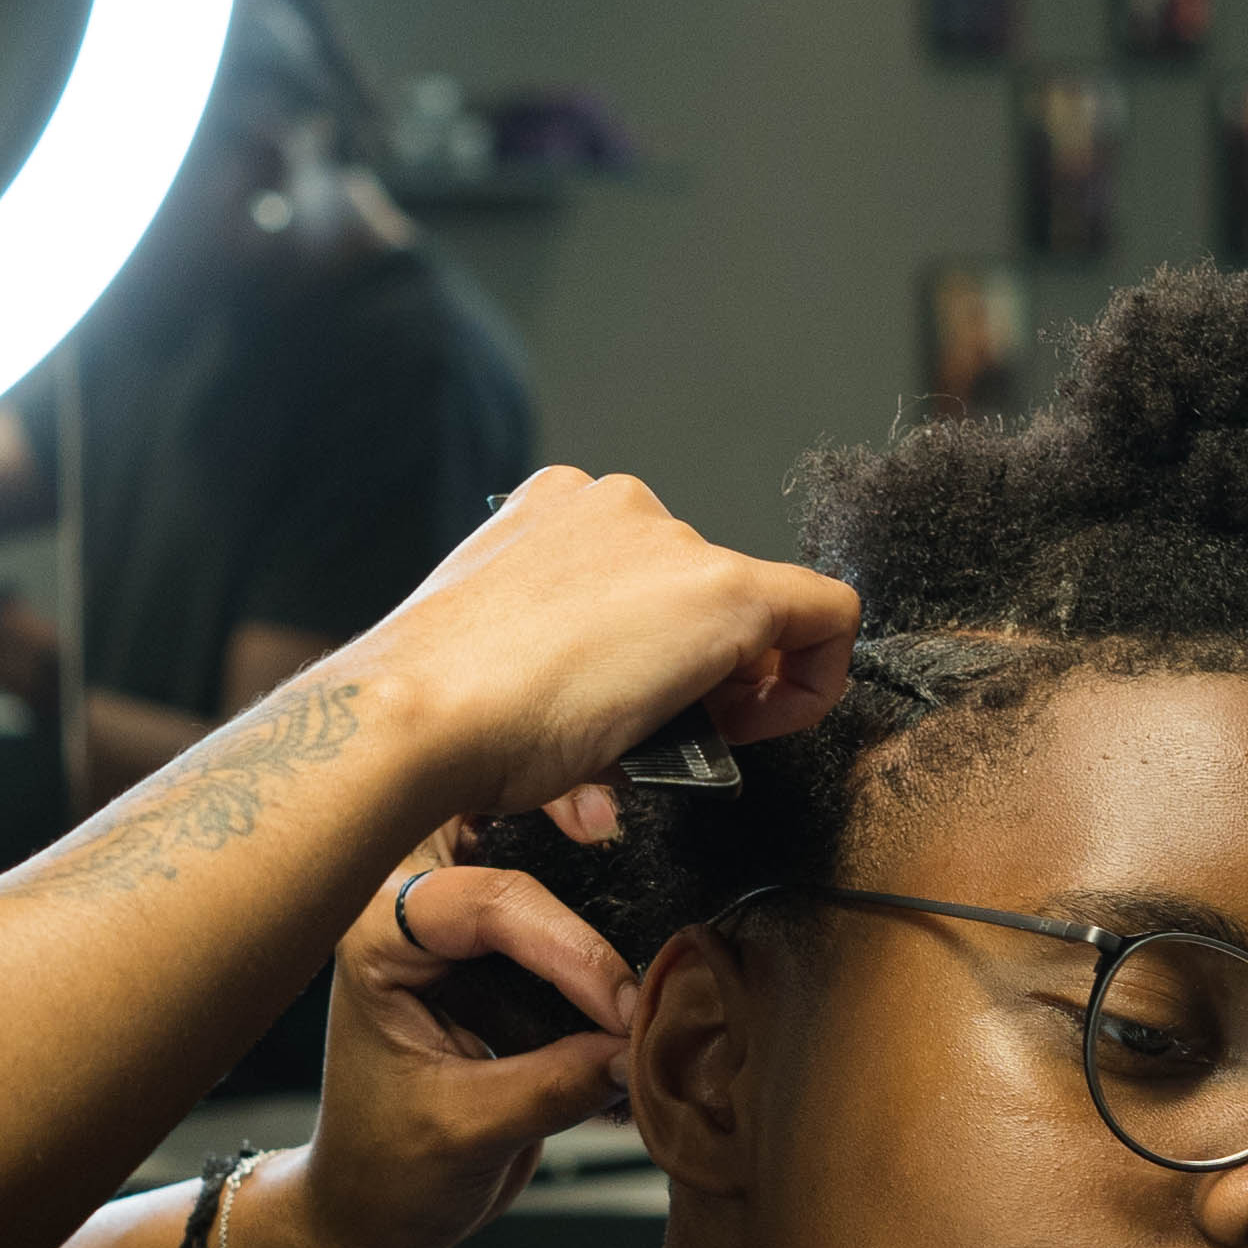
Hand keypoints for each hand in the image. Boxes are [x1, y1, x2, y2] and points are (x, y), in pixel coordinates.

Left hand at [244, 834, 651, 1247]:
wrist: (373, 1210)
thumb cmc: (385, 1172)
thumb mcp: (468, 1136)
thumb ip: (555, 1086)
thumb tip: (637, 1045)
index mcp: (377, 942)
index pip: (485, 903)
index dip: (567, 947)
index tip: (623, 1005)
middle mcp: (407, 913)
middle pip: (485, 818)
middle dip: (551, 811)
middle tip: (615, 828)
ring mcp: (449, 925)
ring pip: (520, 844)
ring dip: (577, 851)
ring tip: (631, 863)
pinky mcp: (492, 952)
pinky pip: (548, 898)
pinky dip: (593, 903)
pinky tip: (624, 917)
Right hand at [347, 469, 857, 822]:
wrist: (419, 713)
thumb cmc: (440, 710)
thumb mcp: (504, 660)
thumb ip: (565, 661)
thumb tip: (615, 721)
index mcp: (550, 511)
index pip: (643, 578)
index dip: (655, 654)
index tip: (632, 709)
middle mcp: (616, 505)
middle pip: (699, 593)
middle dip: (694, 672)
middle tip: (657, 738)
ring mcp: (674, 542)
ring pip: (749, 613)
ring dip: (729, 686)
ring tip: (671, 742)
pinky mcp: (730, 591)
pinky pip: (828, 618)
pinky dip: (817, 677)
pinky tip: (765, 727)